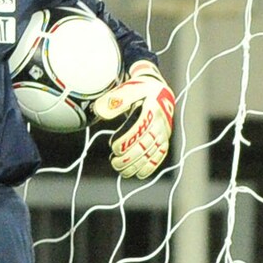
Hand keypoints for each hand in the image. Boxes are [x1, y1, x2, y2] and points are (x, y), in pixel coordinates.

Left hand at [89, 60, 175, 178]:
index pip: (140, 127)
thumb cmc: (140, 90)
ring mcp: (163, 133)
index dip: (127, 139)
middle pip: (146, 143)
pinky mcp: (164, 140)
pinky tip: (138, 174)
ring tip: (121, 171)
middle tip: (115, 163)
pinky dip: (150, 166)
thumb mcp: (128, 88)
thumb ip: (114, 99)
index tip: (114, 147)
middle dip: (129, 156)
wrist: (159, 91)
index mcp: (151, 108)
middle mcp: (160, 122)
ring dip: (137, 164)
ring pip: (152, 152)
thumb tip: (98, 111)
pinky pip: (159, 155)